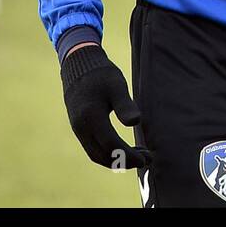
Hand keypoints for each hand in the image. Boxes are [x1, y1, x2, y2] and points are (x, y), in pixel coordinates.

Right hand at [60, 44, 152, 170]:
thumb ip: (125, 105)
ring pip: (97, 155)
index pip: (111, 146)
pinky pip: (93, 149)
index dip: (129, 155)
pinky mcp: (79, 128)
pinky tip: (125, 149)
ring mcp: (78, 129)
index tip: (147, 158)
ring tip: (139, 156)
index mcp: (91, 117)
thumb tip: (135, 122)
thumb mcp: (116, 85)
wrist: (78, 65)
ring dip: (118, 160)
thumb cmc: (101, 74)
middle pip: (103, 155)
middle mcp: (81, 127)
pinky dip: (109, 154)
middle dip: (126, 161)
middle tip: (147, 159)